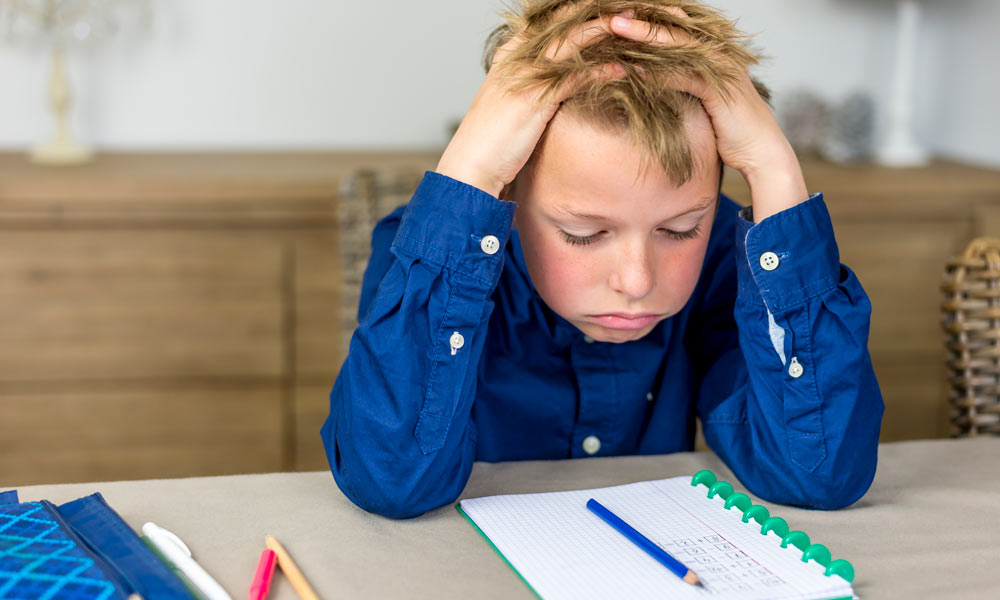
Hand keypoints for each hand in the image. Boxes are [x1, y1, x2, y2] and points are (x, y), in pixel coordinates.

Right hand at [436, 10, 626, 198]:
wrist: (470, 164)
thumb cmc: (489, 139)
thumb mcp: (508, 102)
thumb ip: (527, 85)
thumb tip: (552, 83)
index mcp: (508, 55)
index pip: (544, 21)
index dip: (572, 12)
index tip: (599, 6)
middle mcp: (516, 58)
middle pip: (560, 23)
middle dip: (593, 12)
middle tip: (625, 6)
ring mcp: (525, 76)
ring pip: (571, 42)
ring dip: (605, 31)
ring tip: (633, 25)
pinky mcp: (536, 98)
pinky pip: (576, 77)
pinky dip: (601, 71)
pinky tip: (622, 69)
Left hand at [607, 8, 807, 220]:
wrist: (761, 152)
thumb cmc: (729, 129)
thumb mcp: (701, 100)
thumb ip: (681, 83)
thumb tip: (650, 77)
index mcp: (714, 52)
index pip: (678, 27)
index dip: (650, 20)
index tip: (619, 16)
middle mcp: (720, 53)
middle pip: (675, 28)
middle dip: (643, 20)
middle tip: (610, 14)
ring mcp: (721, 68)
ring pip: (676, 45)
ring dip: (643, 38)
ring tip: (613, 30)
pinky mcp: (720, 89)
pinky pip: (683, 75)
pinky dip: (656, 71)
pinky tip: (632, 69)